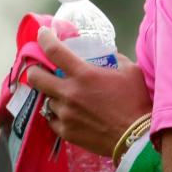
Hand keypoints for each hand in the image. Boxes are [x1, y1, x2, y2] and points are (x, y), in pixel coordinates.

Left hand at [26, 27, 152, 154]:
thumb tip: (108, 56)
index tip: (42, 34)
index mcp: (84, 75)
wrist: (136, 137)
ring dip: (54, 96)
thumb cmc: (136, 101)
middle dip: (35, 71)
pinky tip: (69, 115)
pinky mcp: (65, 132)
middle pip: (36, 77)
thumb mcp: (131, 72)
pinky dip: (58, 115)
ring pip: (47, 100)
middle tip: (42, 71)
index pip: (55, 51)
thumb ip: (116, 60)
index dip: (45, 39)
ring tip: (66, 98)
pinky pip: (52, 120)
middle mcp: (69, 93)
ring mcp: (65, 114)